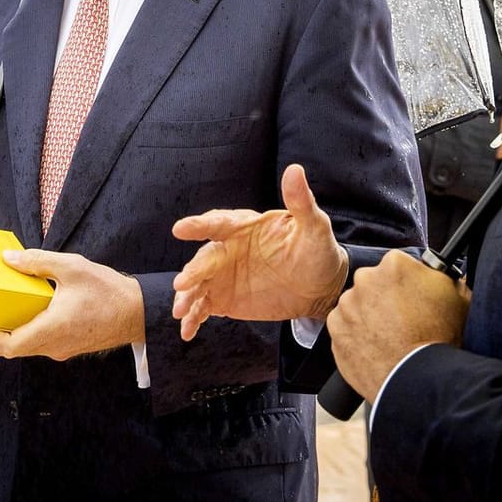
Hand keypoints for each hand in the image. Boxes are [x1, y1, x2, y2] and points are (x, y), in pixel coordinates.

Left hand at [0, 250, 143, 360]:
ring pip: (27, 348)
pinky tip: (31, 310)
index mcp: (52, 329)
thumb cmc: (109, 291)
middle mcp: (55, 346)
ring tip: (7, 307)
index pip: (9, 346)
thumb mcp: (72, 267)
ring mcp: (62, 350)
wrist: (138, 312)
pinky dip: (29, 332)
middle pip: (13, 350)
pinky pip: (41, 345)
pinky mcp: (69, 348)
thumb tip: (8, 259)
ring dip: (13, 333)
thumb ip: (38, 262)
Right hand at [170, 164, 347, 339]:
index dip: (199, 226)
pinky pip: (203, 307)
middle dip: (192, 272)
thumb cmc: (317, 251)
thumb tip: (295, 170)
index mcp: (244, 228)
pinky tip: (187, 331)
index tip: (181, 228)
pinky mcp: (224, 299)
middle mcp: (228, 250)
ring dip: (186, 297)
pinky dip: (193, 318)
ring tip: (180, 311)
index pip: (219, 223)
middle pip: (204, 259)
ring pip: (198, 284)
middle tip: (182, 284)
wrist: (321, 287)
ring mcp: (223, 276)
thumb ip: (301, 203)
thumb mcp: (314, 227)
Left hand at [327, 250, 469, 402]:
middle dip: (386, 296)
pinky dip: (356, 334)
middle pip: (375, 282)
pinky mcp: (335, 328)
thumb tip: (439, 272)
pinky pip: (345, 326)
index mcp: (395, 264)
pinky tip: (376, 346)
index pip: (398, 265)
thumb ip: (442, 277)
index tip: (413, 296)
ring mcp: (347, 304)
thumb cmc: (440, 338)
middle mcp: (365, 279)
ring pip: (358, 304)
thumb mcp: (458, 297)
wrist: (417, 377)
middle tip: (403, 319)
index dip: (408, 282)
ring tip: (391, 337)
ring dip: (370, 315)